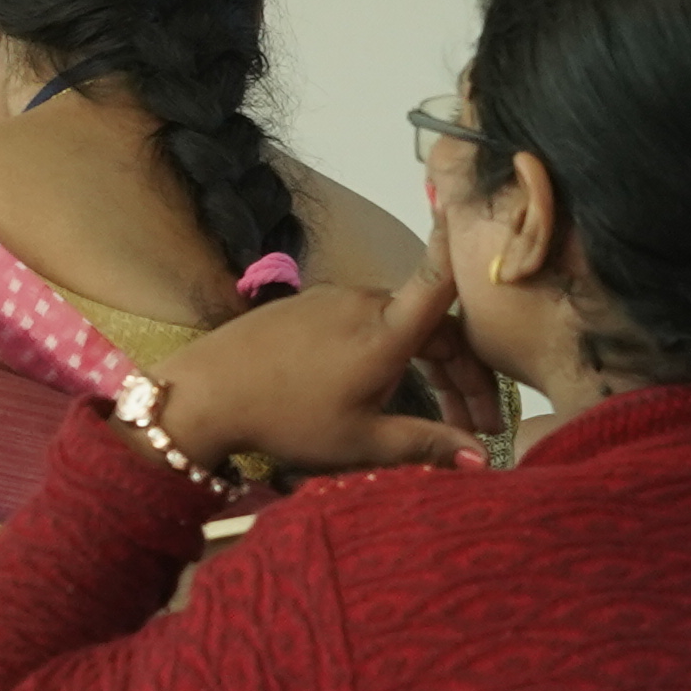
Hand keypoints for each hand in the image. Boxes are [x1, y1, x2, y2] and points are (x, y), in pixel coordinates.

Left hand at [143, 268, 487, 476]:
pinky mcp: (306, 305)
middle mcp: (361, 303)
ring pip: (400, 324)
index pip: (436, 283)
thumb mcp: (362, 441)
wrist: (203, 393)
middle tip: (480, 422)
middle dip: (466, 373)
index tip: (488, 231)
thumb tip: (483, 458)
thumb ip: (426, 444)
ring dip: (430, 365)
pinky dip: (390, 350)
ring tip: (441, 414)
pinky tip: (387, 385)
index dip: (464, 255)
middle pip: (435, 326)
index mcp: (383, 332)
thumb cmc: (284, 418)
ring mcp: (330, 299)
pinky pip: (364, 320)